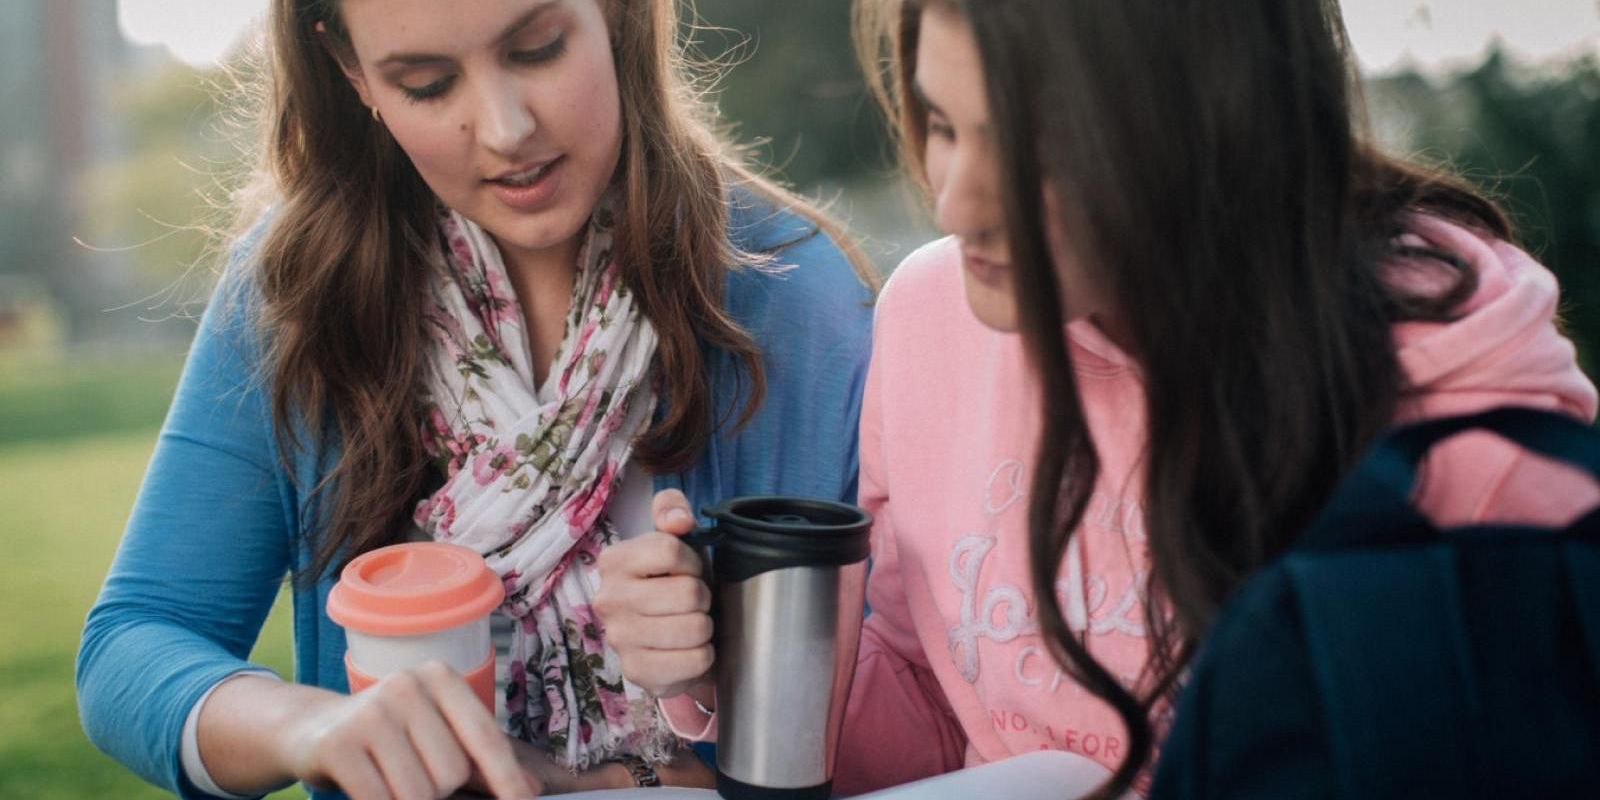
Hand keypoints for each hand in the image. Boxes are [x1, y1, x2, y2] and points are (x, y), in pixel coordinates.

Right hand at [277, 662, 538, 799]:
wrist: (311, 730)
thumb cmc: (388, 736)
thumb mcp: (435, 734)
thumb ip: (480, 760)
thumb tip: (531, 790)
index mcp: (441, 678)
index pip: (485, 738)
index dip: (507, 779)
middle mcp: (407, 685)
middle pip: (451, 772)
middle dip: (438, 790)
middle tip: (409, 775)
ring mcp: (370, 712)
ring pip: (419, 792)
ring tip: (387, 780)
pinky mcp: (339, 744)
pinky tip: (368, 790)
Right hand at [594, 489, 715, 697]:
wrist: (666, 639)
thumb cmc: (673, 583)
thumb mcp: (675, 539)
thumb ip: (672, 509)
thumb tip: (679, 521)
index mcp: (614, 561)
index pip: (669, 550)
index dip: (692, 561)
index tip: (688, 571)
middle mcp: (608, 599)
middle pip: (687, 593)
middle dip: (702, 597)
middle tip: (691, 603)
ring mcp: (619, 639)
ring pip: (695, 628)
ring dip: (704, 627)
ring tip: (690, 624)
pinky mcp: (637, 672)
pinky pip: (694, 661)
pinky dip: (702, 656)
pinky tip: (687, 651)